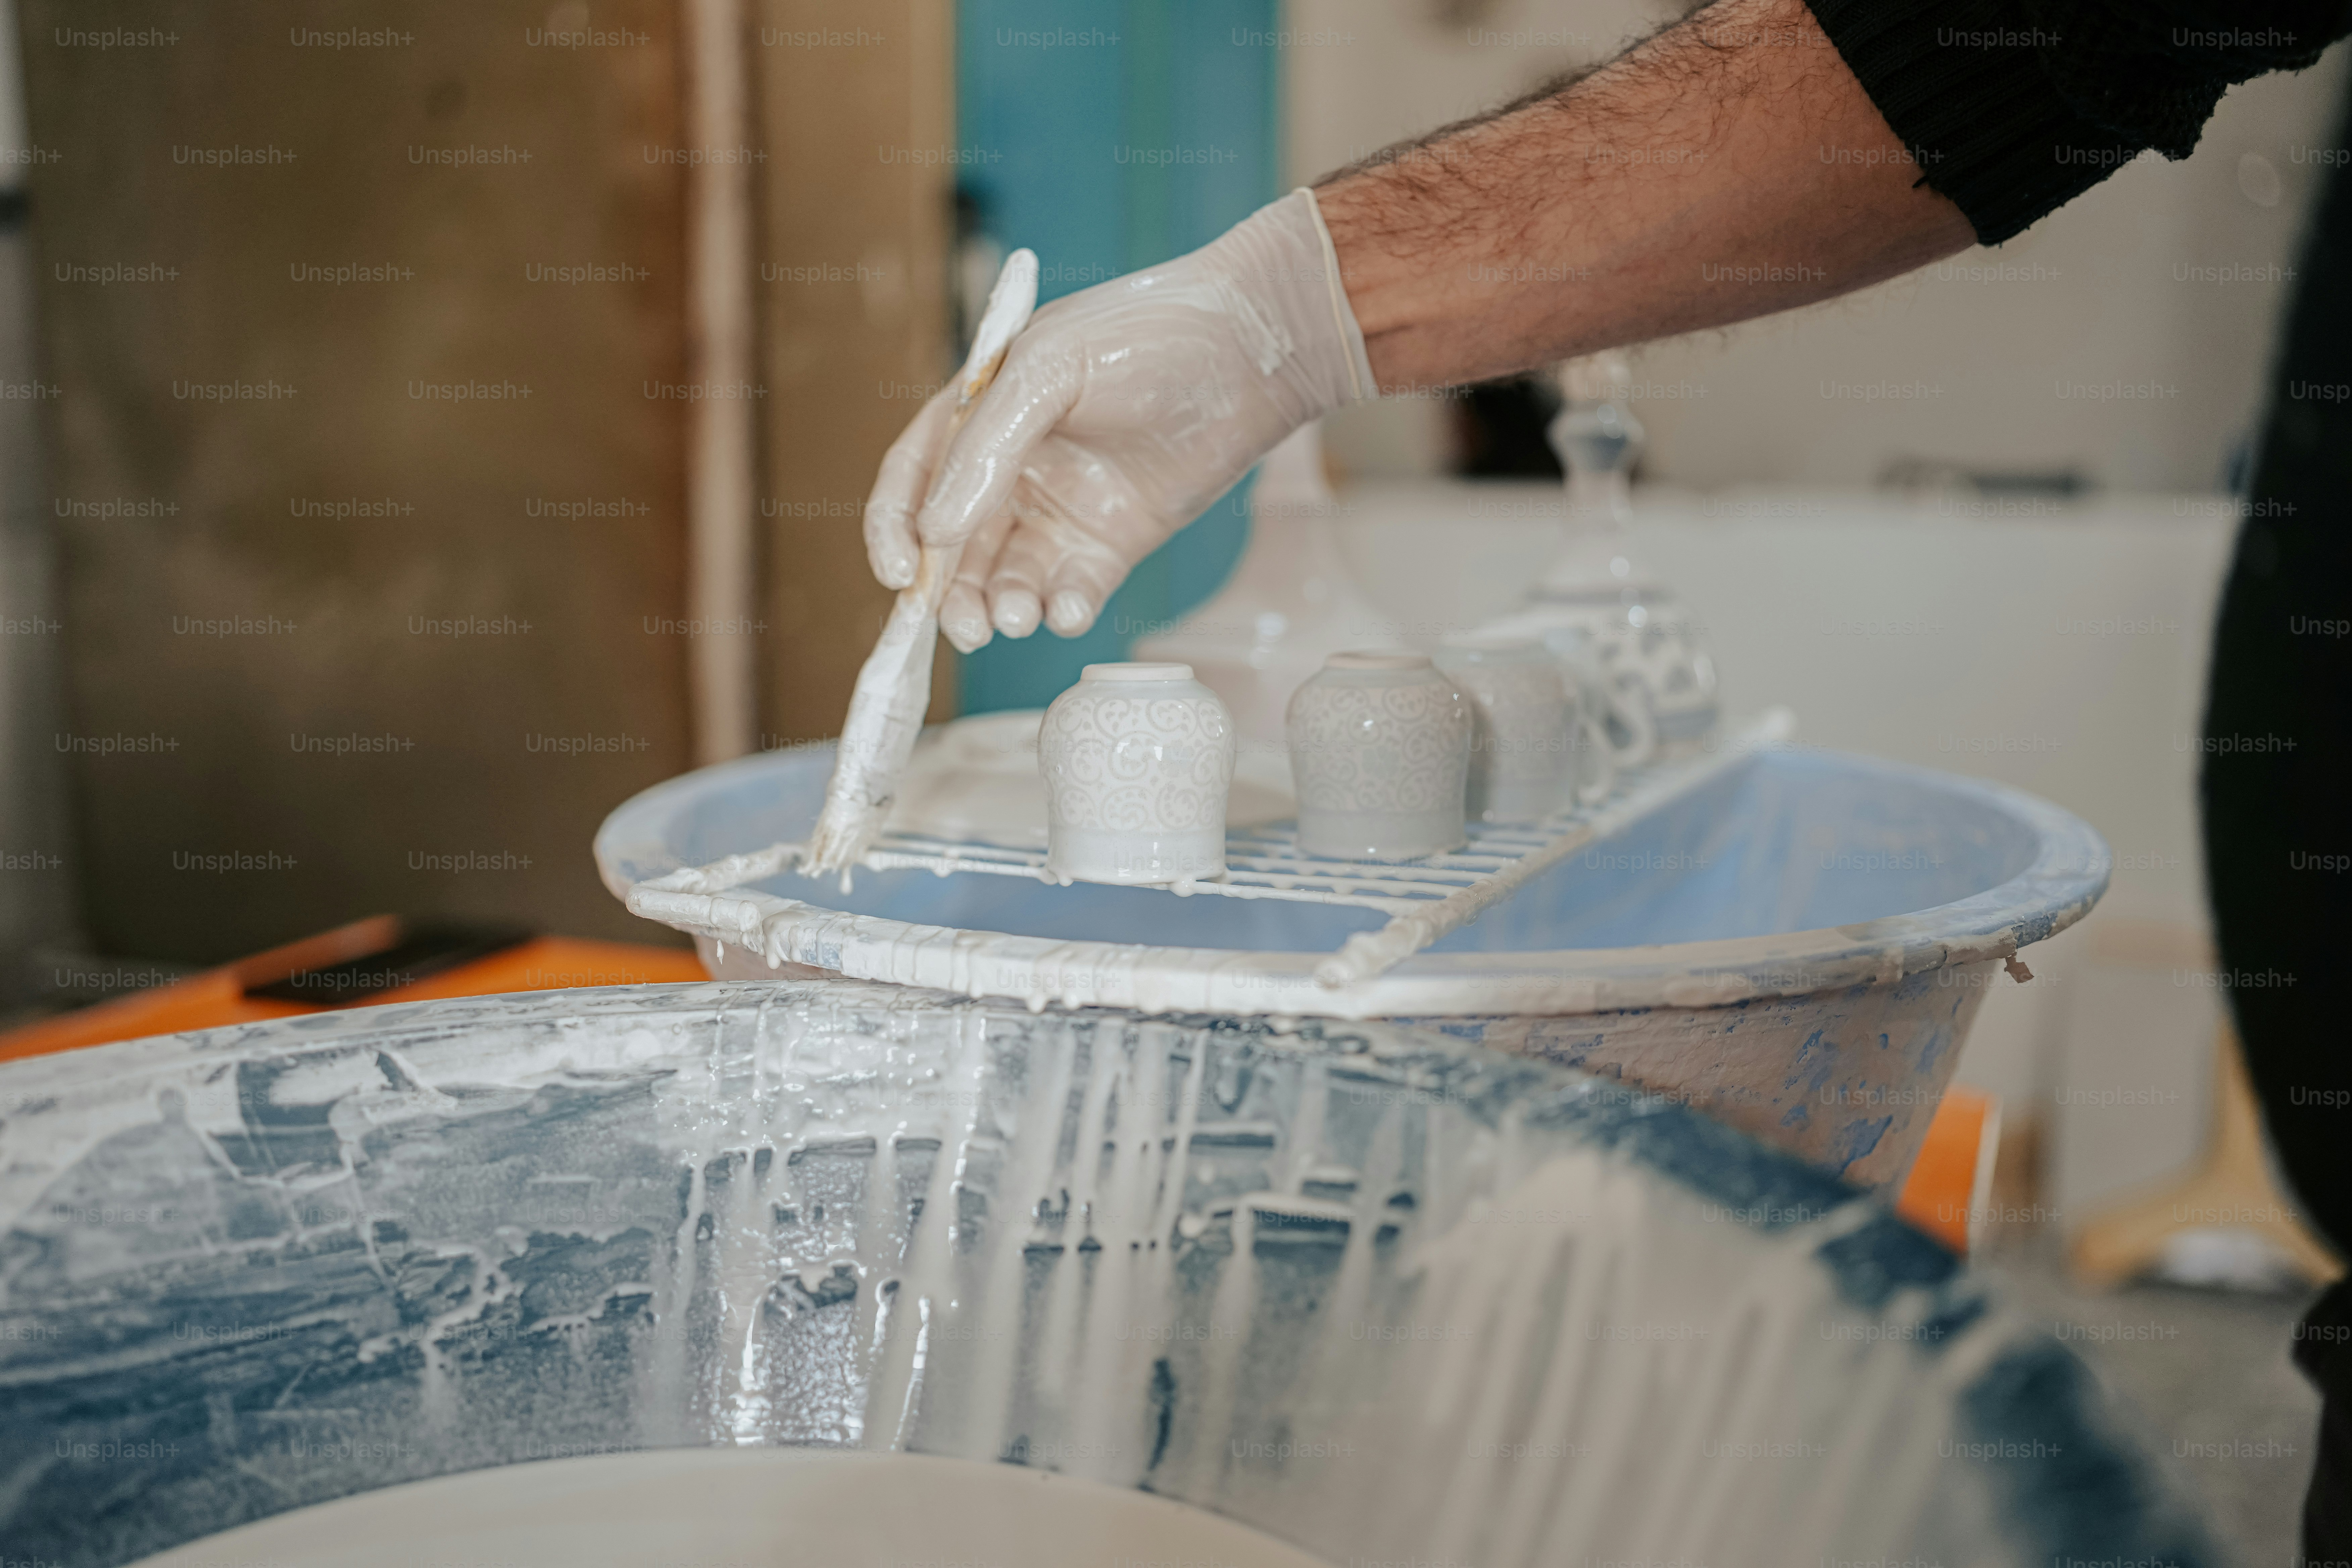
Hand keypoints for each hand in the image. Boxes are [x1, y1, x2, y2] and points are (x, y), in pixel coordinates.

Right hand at [861, 188, 1373, 651]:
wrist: (1253, 349)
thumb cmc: (1148, 335)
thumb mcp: (1051, 371)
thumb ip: (987, 448)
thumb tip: (935, 532)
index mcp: (981, 414)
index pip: (913, 478)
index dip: (894, 529)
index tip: (902, 576)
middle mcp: (1013, 466)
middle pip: (956, 546)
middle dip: (951, 593)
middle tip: (968, 628)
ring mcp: (1063, 507)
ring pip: (1009, 576)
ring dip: (1003, 605)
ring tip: (1016, 620)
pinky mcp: (1113, 540)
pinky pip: (1071, 588)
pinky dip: (1063, 609)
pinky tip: (1070, 610)